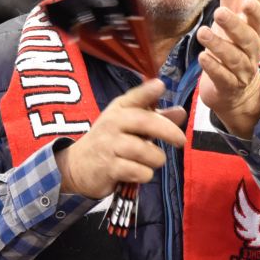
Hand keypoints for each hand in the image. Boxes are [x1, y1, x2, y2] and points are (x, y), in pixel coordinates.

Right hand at [54, 78, 188, 198]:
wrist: (77, 166)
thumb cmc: (111, 142)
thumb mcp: (130, 126)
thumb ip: (156, 119)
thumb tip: (181, 112)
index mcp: (119, 109)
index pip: (134, 97)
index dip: (148, 91)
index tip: (160, 85)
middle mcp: (112, 123)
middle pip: (145, 122)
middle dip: (168, 131)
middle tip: (181, 141)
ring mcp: (109, 145)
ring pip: (146, 151)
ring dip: (156, 159)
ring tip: (150, 161)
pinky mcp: (108, 167)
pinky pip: (139, 171)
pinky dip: (144, 174)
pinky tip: (138, 173)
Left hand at [197, 0, 259, 135]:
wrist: (236, 92)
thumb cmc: (233, 47)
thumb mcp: (231, 20)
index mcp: (254, 33)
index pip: (259, 21)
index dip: (255, 13)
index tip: (246, 2)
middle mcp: (251, 52)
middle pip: (247, 39)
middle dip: (234, 25)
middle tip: (219, 13)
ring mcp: (242, 71)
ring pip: (234, 58)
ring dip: (219, 45)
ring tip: (203, 33)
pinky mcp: (229, 87)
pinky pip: (224, 77)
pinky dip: (213, 68)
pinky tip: (202, 57)